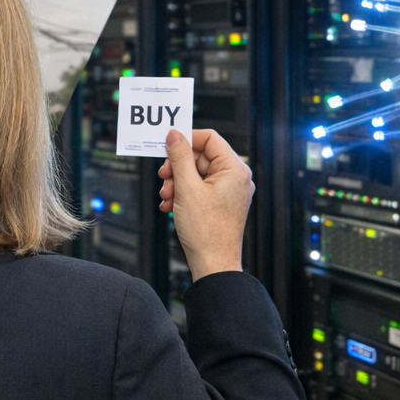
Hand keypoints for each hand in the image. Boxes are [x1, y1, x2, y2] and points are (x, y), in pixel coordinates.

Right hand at [157, 129, 253, 281]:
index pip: (209, 138)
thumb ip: (179, 157)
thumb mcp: (187, 188)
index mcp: (234, 169)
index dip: (186, 140)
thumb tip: (174, 135)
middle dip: (177, 168)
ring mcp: (229, 191)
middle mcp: (235, 177)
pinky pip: (199, 188)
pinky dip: (183, 193)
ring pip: (196, 173)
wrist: (213, 264)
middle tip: (164, 178)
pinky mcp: (221, 203)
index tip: (168, 147)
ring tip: (167, 197)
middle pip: (200, 156)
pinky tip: (171, 206)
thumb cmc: (206, 230)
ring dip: (177, 182)